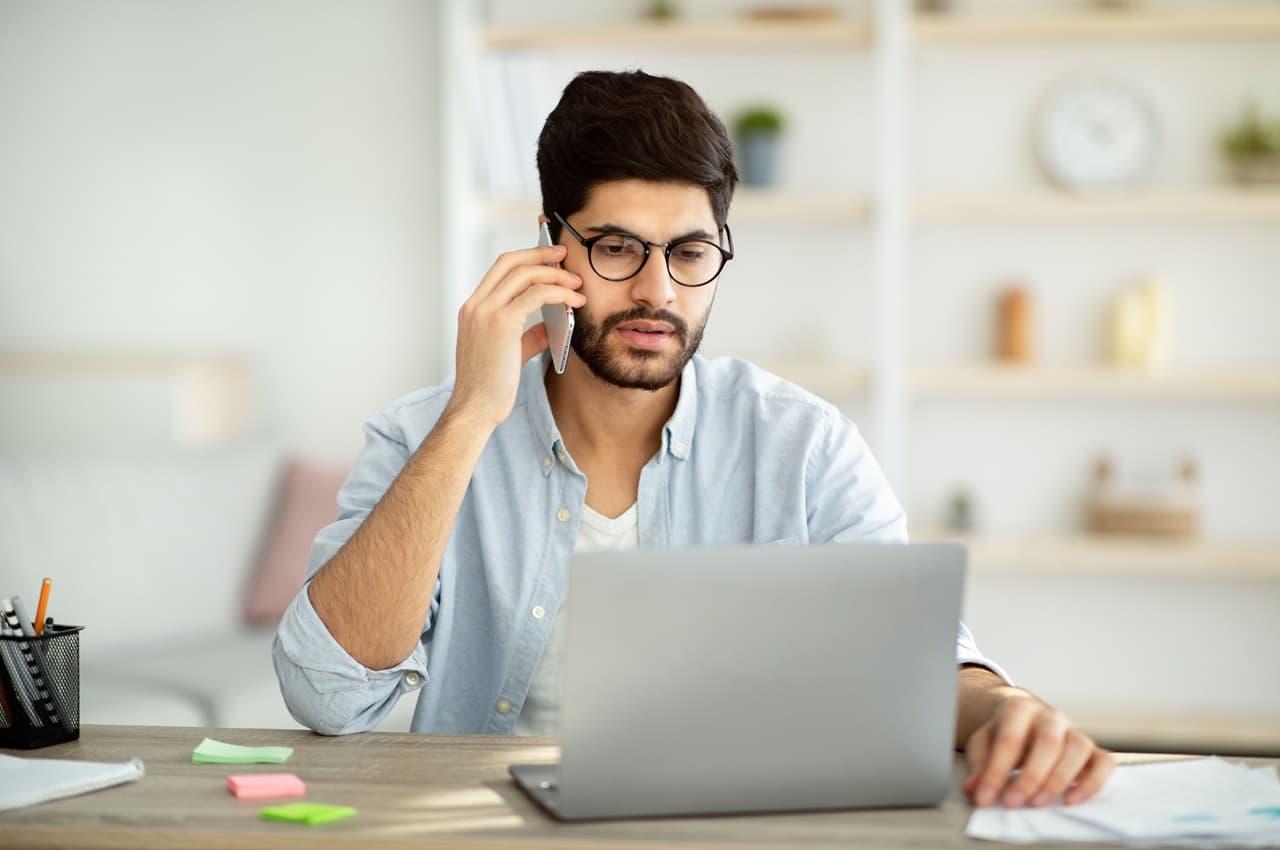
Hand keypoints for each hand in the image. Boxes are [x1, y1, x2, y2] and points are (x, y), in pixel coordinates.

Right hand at [447, 244, 585, 427]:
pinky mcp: (502, 323)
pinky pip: (537, 295)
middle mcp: (476, 305)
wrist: (475, 408)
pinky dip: (559, 293)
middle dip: (541, 254)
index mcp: (473, 309)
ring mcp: (486, 311)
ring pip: (525, 274)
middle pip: (511, 261)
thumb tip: (552, 325)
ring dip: (555, 275)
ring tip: (576, 284)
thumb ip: (529, 334)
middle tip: (563, 256)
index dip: (526, 257)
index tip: (548, 256)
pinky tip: (573, 301)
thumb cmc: (489, 386)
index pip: (499, 269)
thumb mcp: (509, 352)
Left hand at [963, 695, 1114, 807]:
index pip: (1009, 738)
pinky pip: (1104, 763)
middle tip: (1014, 802)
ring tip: (1039, 803)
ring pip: (1078, 748)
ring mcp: (1075, 731)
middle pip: (1047, 742)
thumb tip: (975, 790)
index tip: (986, 797)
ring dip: (1059, 779)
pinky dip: (1092, 782)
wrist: (1027, 719)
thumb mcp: (984, 743)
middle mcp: (1051, 716)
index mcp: (1020, 709)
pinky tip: (1072, 799)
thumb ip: (979, 765)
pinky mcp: (1094, 750)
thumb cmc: (1005, 734)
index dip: (997, 770)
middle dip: (1030, 776)